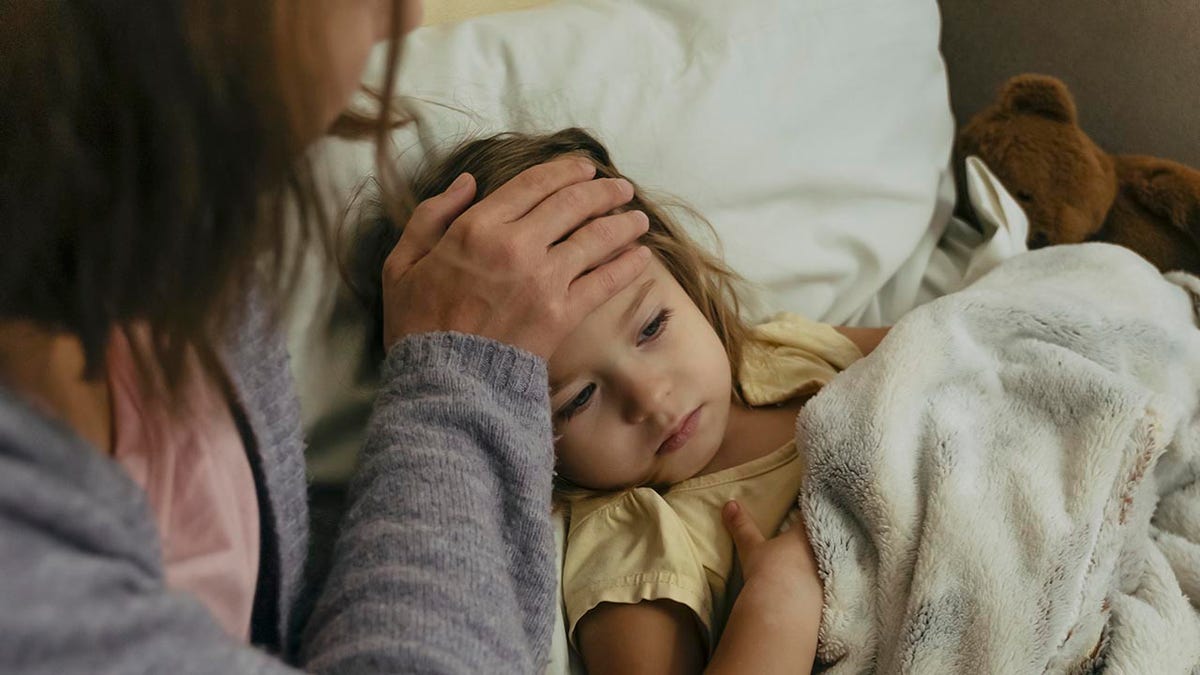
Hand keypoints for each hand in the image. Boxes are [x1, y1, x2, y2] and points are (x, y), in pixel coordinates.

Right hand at [381, 158, 651, 358]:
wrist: (443, 382)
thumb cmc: (417, 325)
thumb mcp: (403, 263)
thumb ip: (432, 215)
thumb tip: (468, 182)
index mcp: (476, 227)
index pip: (532, 184)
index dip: (565, 171)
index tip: (585, 168)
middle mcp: (515, 245)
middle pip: (572, 204)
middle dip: (602, 191)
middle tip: (621, 188)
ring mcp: (543, 279)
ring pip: (595, 237)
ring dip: (622, 223)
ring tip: (638, 218)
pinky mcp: (562, 313)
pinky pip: (604, 281)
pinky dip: (627, 265)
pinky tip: (641, 256)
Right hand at [722, 500, 820, 600]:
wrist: (783, 610)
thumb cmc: (769, 571)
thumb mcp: (751, 548)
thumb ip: (742, 526)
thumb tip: (729, 503)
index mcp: (805, 535)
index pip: (810, 519)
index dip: (809, 515)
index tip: (809, 513)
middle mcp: (822, 552)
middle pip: (826, 540)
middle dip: (821, 540)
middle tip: (817, 540)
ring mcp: (829, 576)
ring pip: (830, 564)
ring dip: (825, 565)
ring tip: (818, 568)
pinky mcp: (830, 598)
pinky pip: (830, 589)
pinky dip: (825, 589)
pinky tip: (819, 594)